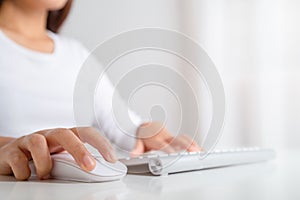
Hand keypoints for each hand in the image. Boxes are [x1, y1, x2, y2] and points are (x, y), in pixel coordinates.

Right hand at [0, 127, 116, 179]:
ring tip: (45, 174)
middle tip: (90, 167)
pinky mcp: (12, 150)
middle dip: (79, 150)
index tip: (112, 159)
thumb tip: (100, 172)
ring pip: (38, 143)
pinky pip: (19, 159)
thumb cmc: (41, 156)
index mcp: (66, 136)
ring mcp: (30, 140)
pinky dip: (24, 171)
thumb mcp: (62, 158)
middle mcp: (49, 135)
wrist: (10, 154)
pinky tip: (27, 175)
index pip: (87, 133)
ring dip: (44, 164)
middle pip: (66, 134)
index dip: (101, 143)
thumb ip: (77, 162)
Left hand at [131, 122, 200, 155]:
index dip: (168, 149)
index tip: (173, 153)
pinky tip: (201, 150)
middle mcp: (166, 137)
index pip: (163, 144)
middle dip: (185, 145)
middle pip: (177, 140)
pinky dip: (194, 144)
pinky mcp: (176, 138)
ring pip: (184, 138)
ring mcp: (172, 137)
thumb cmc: (144, 135)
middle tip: (192, 151)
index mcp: (156, 139)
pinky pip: (186, 139)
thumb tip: (133, 154)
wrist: (147, 126)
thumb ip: (136, 148)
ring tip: (200, 152)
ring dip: (192, 144)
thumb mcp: (138, 141)